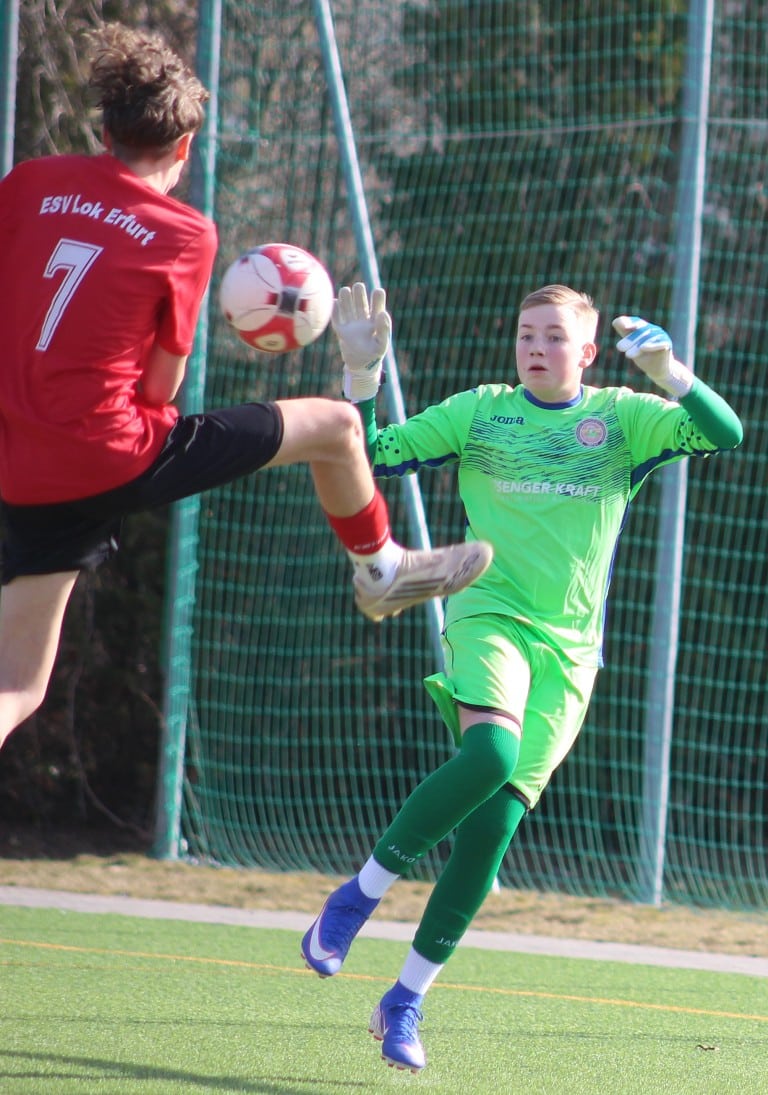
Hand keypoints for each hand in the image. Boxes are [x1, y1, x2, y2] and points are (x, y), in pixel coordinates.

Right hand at [332, 282, 391, 401]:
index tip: (377, 291)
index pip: (377, 305)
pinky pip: (337, 318)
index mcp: (376, 321)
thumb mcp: (382, 344)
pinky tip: (334, 302)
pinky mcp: (341, 330)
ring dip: (346, 298)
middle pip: (360, 302)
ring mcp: (352, 324)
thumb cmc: (374, 356)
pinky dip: (334, 310)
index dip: (377, 297)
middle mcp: (364, 320)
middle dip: (359, 294)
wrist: (361, 367)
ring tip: (345, 291)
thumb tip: (383, 313)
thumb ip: (384, 330)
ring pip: (348, 307)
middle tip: (358, 286)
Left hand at [613, 315, 693, 396]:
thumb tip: (615, 321)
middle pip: (641, 331)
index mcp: (645, 328)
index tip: (620, 325)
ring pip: (649, 338)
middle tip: (619, 347)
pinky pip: (660, 343)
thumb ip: (624, 333)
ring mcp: (661, 336)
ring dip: (637, 345)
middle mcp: (654, 329)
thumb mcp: (631, 345)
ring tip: (628, 355)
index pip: (636, 322)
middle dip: (630, 339)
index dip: (629, 321)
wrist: (657, 370)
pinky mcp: (667, 344)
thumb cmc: (642, 356)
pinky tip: (643, 348)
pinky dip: (652, 345)